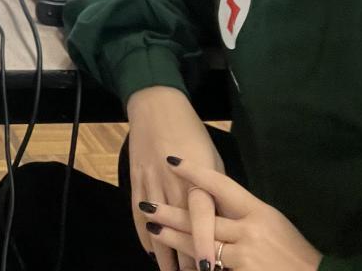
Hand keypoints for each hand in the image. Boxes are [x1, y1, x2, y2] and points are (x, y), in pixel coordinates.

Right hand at [126, 87, 223, 270]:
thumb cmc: (192, 133)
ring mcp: (151, 183)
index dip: (204, 244)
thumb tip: (226, 224)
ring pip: (157, 228)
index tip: (208, 268)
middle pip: (179, 229)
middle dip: (187, 259)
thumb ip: (217, 192)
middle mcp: (173, 182)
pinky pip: (137, 216)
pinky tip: (153, 255)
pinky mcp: (134, 182)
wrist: (156, 106)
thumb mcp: (214, 160)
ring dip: (166, 256)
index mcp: (199, 177)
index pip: (202, 217)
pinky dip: (145, 238)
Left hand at [141, 158, 320, 270]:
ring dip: (175, 239)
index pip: (221, 185)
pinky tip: (182, 263)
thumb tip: (217, 205)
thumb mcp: (274, 225)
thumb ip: (245, 216)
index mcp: (259, 211)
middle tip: (147, 206)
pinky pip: (213, 267)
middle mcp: (250, 229)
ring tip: (154, 231)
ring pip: (202, 244)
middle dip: (171, 212)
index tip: (172, 161)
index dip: (194, 172)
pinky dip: (197, 264)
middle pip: (202, 217)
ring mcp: (246, 254)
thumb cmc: (295, 254)